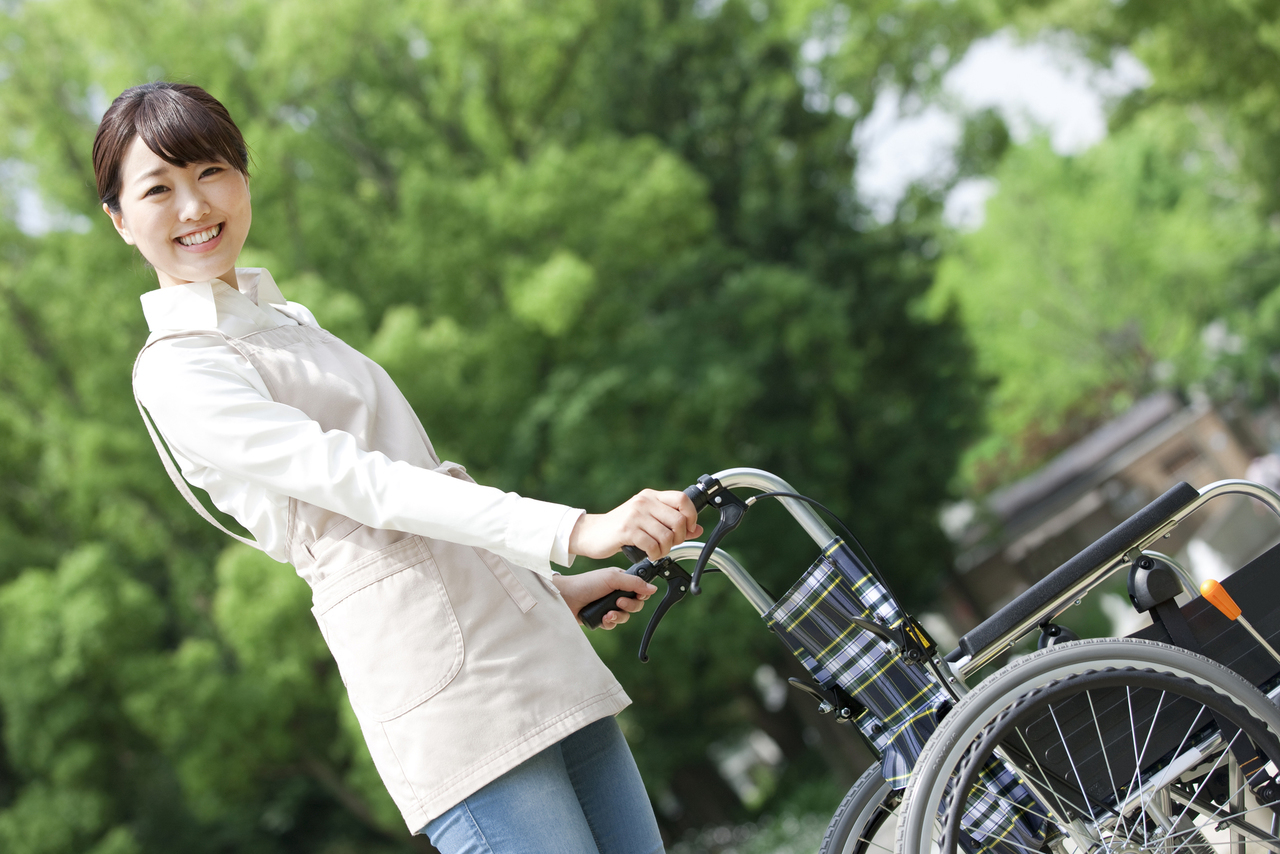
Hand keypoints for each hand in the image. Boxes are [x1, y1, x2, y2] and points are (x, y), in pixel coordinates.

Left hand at [551, 568, 658, 629]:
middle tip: (618, 603)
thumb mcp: (612, 578)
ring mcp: (608, 606)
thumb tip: (653, 589)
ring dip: (618, 616)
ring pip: (625, 616)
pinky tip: (602, 619)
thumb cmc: (586, 584)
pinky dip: (609, 623)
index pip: (640, 589)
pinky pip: (613, 624)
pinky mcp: (601, 618)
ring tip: (607, 613)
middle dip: (629, 606)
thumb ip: (634, 582)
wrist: (566, 598)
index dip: (641, 594)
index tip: (637, 595)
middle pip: (635, 605)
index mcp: (620, 581)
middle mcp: (616, 593)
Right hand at [568, 489, 702, 560]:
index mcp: (651, 496)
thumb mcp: (647, 521)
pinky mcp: (627, 530)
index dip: (691, 516)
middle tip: (669, 545)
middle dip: (678, 538)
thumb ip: (671, 524)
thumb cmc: (620, 528)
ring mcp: (635, 514)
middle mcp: (644, 502)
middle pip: (678, 520)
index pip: (682, 499)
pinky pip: (652, 545)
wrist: (590, 533)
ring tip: (657, 552)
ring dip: (666, 550)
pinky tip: (649, 555)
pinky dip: (655, 554)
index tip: (688, 529)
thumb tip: (696, 529)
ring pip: (666, 535)